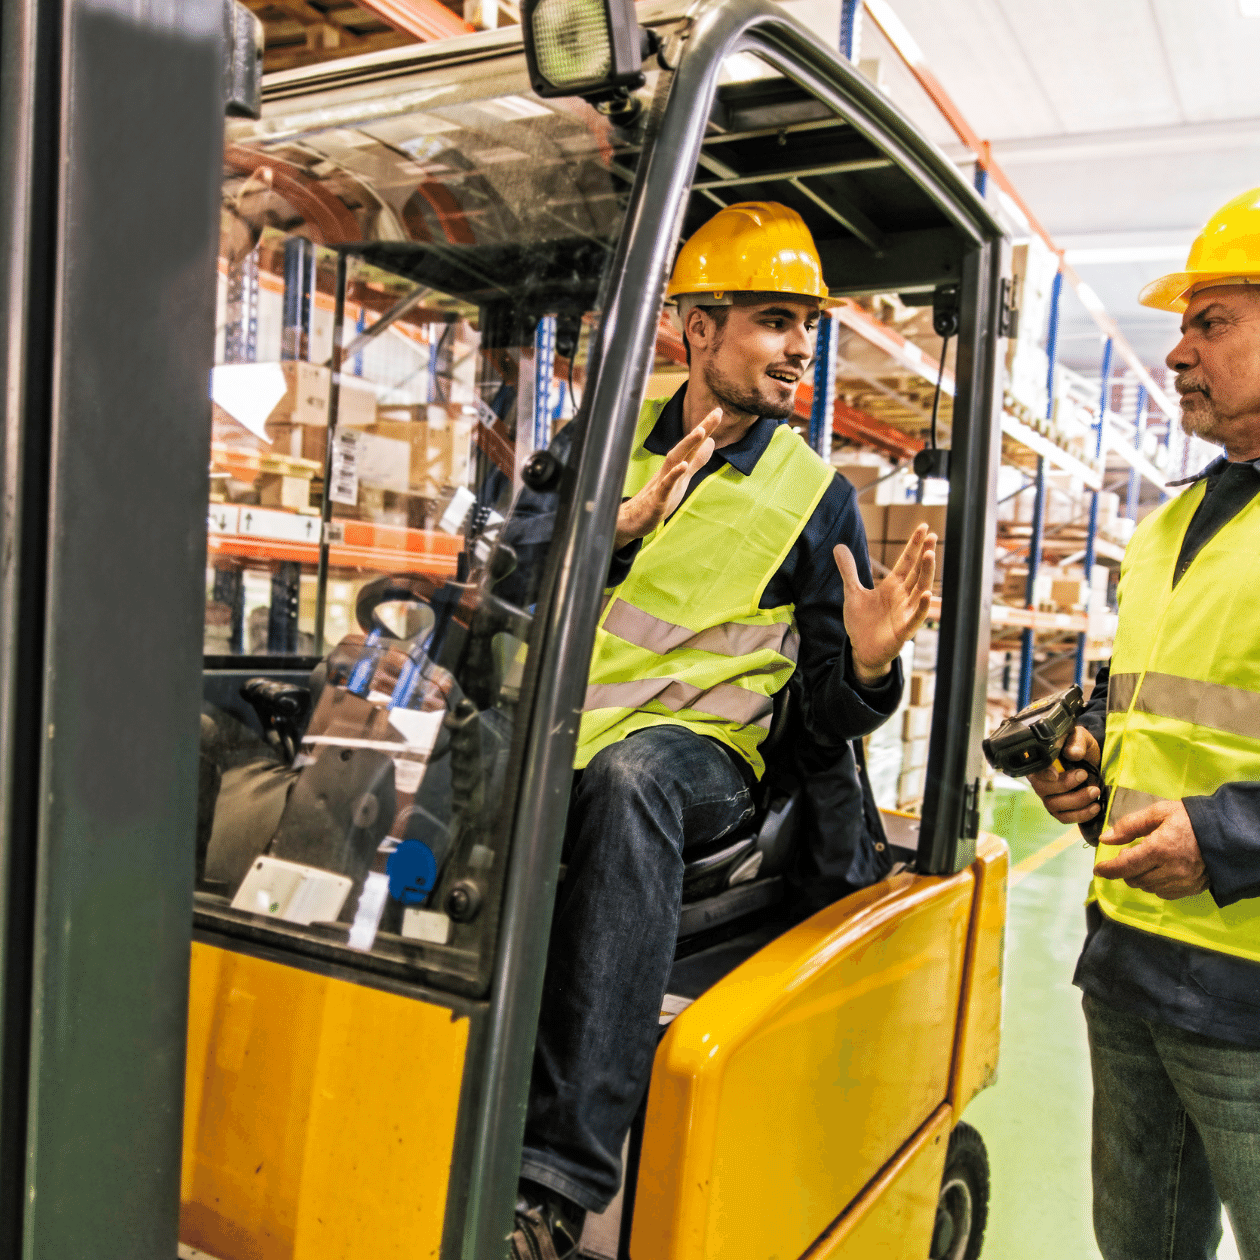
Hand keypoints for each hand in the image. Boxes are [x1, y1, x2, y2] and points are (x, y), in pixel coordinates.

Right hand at [614, 408, 720, 549]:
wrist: (632, 520)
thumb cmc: (657, 498)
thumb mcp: (683, 478)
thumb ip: (697, 460)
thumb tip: (712, 441)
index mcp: (676, 466)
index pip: (693, 445)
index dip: (706, 428)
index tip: (718, 411)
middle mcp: (669, 470)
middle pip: (685, 446)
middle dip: (701, 430)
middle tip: (716, 413)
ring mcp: (662, 483)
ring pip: (674, 460)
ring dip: (687, 445)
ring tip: (701, 431)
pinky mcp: (657, 500)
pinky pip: (665, 486)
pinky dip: (673, 475)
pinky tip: (683, 466)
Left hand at [834, 524, 935, 684]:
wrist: (862, 650)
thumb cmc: (862, 622)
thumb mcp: (852, 592)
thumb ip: (849, 570)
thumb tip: (839, 546)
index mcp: (893, 586)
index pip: (907, 561)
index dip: (914, 544)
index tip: (924, 526)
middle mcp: (903, 596)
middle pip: (917, 572)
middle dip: (924, 554)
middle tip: (932, 535)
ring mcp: (905, 612)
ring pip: (920, 590)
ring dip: (926, 574)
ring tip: (930, 555)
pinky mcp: (903, 630)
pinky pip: (915, 617)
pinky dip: (922, 606)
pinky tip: (927, 594)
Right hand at [1028, 726, 1101, 826]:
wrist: (1092, 761)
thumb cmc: (1081, 747)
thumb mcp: (1080, 737)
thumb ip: (1076, 741)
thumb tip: (1073, 753)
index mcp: (1040, 762)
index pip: (1033, 770)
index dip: (1042, 774)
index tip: (1055, 774)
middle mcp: (1040, 782)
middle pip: (1042, 790)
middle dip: (1065, 785)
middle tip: (1085, 775)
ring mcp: (1049, 797)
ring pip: (1054, 806)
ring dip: (1077, 800)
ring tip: (1095, 790)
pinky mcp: (1060, 811)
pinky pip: (1064, 818)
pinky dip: (1081, 815)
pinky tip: (1095, 806)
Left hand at [1093, 800, 1207, 899]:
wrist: (1224, 831)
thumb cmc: (1189, 818)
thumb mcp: (1158, 812)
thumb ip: (1130, 825)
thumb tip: (1106, 839)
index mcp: (1160, 849)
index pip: (1125, 866)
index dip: (1108, 870)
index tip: (1098, 870)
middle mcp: (1171, 869)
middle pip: (1134, 879)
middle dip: (1125, 869)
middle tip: (1129, 855)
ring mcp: (1183, 881)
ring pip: (1148, 887)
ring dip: (1140, 877)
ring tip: (1146, 860)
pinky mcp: (1192, 888)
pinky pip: (1165, 893)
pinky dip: (1156, 885)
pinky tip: (1159, 871)